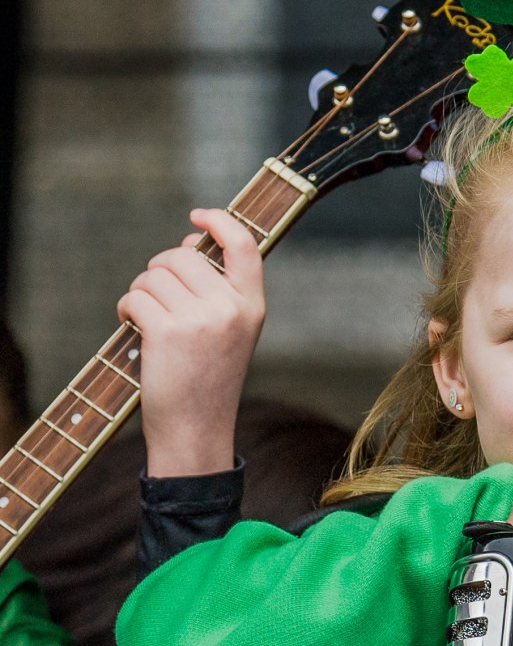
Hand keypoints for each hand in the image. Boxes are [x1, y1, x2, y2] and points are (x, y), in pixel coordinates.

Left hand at [116, 208, 264, 476]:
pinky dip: (126, 309)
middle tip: (157, 297)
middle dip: (160, 270)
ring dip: (140, 291)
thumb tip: (192, 239)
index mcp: (253, 305)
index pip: (244, 245)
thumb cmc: (208, 378)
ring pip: (154, 274)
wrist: (197, 429)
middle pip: (182, 255)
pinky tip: (133, 327)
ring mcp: (201, 319)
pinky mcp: (168, 332)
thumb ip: (220, 288)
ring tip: (147, 318)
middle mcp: (231, 308)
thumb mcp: (232, 331)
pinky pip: (135, 296)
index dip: (219, 221)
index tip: (198, 216)